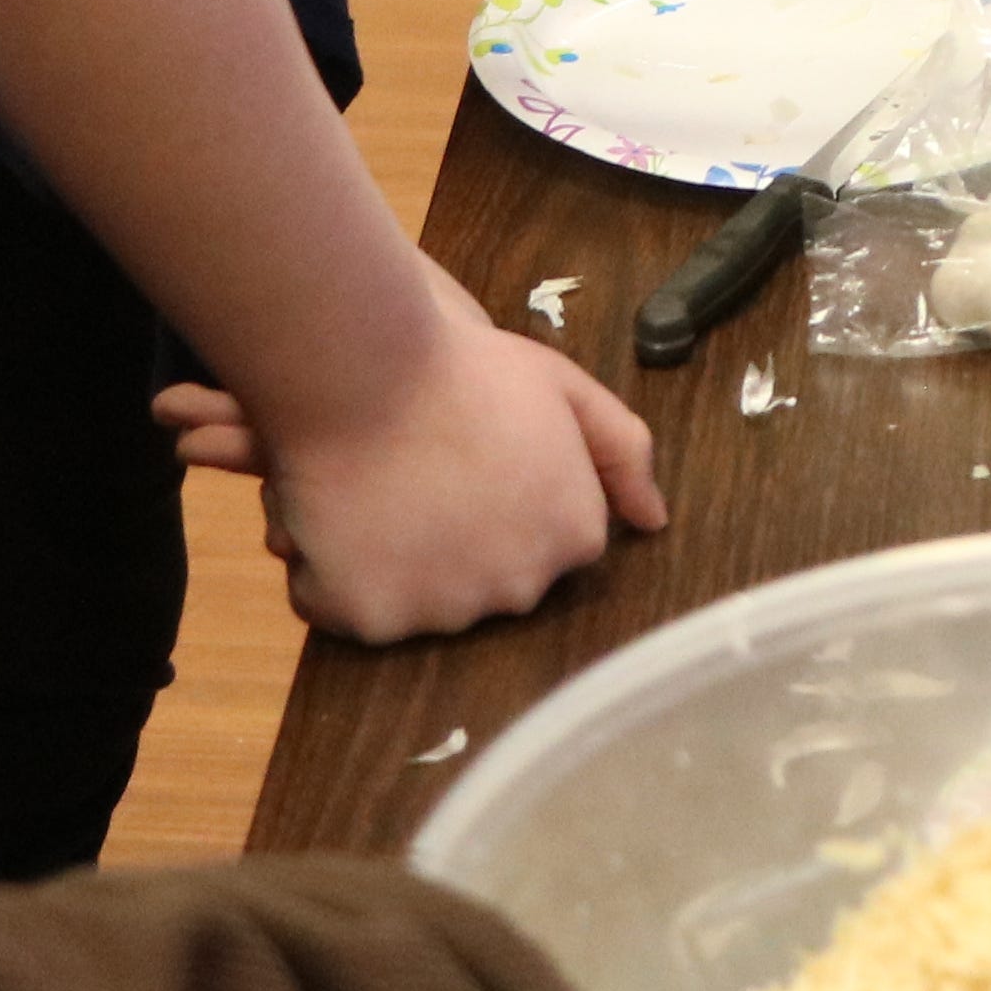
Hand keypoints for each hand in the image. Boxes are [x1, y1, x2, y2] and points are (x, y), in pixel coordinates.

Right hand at [156, 297, 669, 644]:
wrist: (366, 370)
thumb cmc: (466, 371)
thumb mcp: (566, 391)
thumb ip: (622, 454)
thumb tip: (654, 520)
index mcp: (572, 537)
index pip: (552, 546)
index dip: (512, 506)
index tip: (480, 468)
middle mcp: (520, 588)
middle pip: (492, 582)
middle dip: (465, 545)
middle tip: (424, 481)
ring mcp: (445, 611)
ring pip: (424, 603)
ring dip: (402, 567)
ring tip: (378, 497)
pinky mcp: (370, 620)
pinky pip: (354, 614)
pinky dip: (340, 584)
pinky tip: (337, 525)